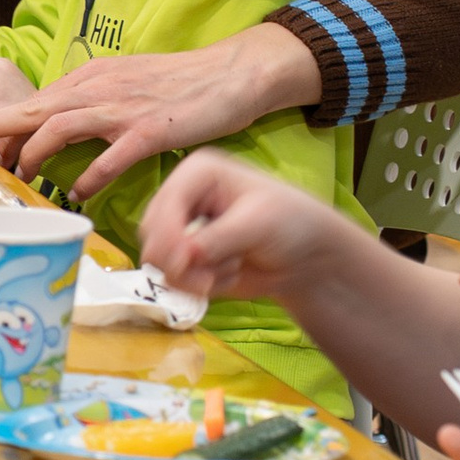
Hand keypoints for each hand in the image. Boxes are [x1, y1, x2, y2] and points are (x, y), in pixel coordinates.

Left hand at [0, 23, 319, 198]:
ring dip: (31, 151)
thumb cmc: (182, 83)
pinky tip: (76, 193)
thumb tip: (58, 123)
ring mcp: (123, 107)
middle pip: (32, 105)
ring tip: (14, 177)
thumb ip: (91, 100)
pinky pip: (112, 155)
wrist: (233, 71)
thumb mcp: (126, 83)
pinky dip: (90, 174)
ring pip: (61, 125)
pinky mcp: (150, 129)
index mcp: (90, 77)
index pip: (33, 99)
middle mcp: (99, 88)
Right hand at [137, 152, 324, 298]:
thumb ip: (218, 239)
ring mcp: (182, 230)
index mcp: (197, 173)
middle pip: (152, 235)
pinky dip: (199, 285)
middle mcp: (183, 198)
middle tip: (211, 277)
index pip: (165, 204)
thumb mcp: (258, 224)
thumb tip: (183, 257)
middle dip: (181, 261)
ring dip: (194, 276)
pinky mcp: (187, 258)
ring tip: (231, 269)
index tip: (188, 262)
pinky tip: (229, 275)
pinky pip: (174, 280)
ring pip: (160, 262)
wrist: (307, 255)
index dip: (169, 236)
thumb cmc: (291, 223)